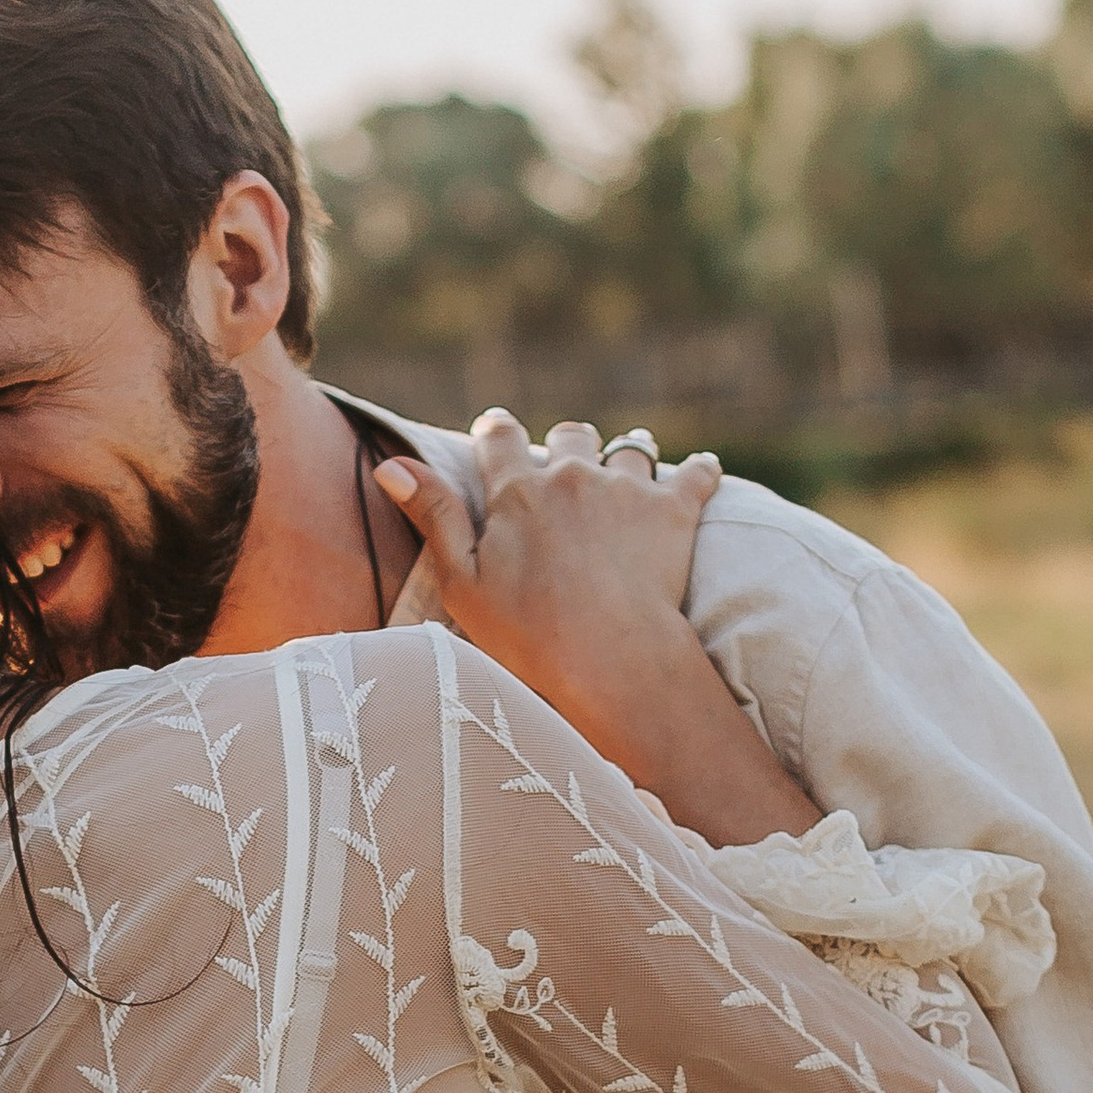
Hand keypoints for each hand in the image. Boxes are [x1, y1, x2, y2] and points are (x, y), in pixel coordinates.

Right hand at [376, 417, 717, 750]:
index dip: (496, 432)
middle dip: (566, 447)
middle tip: (567, 473)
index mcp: (517, 493)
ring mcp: (627, 490)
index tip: (495, 434)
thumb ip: (433, 516)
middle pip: (570, 434)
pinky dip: (699, 471)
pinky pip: (696, 473)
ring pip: (630, 450)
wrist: (610, 660)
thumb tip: (390, 464)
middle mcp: (571, 476)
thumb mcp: (462, 582)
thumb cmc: (526, 635)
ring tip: (626, 483)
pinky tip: (701, 472)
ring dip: (625, 462)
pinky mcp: (676, 511)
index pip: (499, 435)